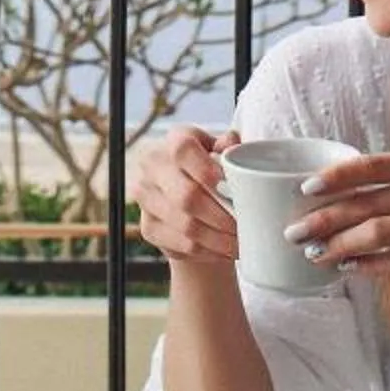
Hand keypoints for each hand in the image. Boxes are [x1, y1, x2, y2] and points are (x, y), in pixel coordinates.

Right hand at [129, 125, 240, 265]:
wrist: (191, 204)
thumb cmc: (212, 173)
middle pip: (187, 196)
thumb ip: (229, 147)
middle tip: (243, 225)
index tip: (230, 186)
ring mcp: (146, 197)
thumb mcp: (223, 154)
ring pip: (187, 225)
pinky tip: (224, 250)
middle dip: (221, 216)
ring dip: (219, 238)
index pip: (183, 150)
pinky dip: (210, 250)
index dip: (206, 169)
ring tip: (239, 242)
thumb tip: (232, 143)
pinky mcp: (149, 227)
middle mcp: (153, 165)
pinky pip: (184, 244)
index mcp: (173, 140)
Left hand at [282, 150, 389, 300]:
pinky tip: (345, 269)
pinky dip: (366, 266)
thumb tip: (334, 188)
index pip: (371, 165)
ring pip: (377, 233)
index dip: (334, 177)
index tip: (303, 188)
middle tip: (293, 232)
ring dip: (339, 246)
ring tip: (313, 254)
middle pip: (367, 202)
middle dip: (324, 218)